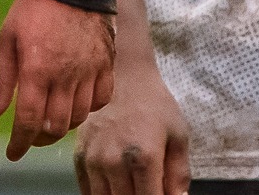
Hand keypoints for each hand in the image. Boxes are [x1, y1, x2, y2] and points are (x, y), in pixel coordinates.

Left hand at [0, 0, 116, 160]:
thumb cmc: (34, 7)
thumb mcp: (8, 39)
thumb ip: (2, 79)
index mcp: (36, 70)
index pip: (28, 121)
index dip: (20, 143)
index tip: (14, 152)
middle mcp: (65, 76)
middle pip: (55, 126)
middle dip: (40, 138)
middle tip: (31, 135)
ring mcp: (89, 71)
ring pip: (79, 116)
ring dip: (63, 124)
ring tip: (51, 118)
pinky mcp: (106, 63)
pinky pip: (102, 99)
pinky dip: (89, 107)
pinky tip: (78, 101)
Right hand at [73, 58, 190, 194]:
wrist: (124, 75)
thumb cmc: (155, 105)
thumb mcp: (179, 136)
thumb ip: (179, 175)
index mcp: (143, 158)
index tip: (161, 193)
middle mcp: (114, 162)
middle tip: (147, 187)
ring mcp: (93, 160)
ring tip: (132, 185)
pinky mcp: (79, 156)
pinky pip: (87, 192)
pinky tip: (115, 186)